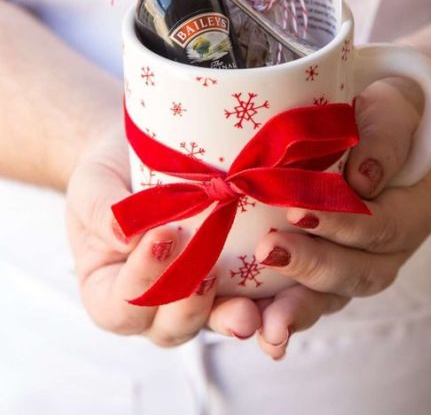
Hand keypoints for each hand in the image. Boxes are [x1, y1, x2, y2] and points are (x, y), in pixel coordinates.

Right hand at [66, 123, 261, 346]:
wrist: (139, 158)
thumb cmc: (109, 176)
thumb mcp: (92, 185)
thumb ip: (102, 210)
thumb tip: (124, 235)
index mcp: (109, 294)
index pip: (123, 305)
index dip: (144, 277)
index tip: (164, 234)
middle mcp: (151, 307)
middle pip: (170, 327)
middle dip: (190, 305)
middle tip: (207, 271)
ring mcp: (191, 297)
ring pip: (211, 322)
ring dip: (231, 315)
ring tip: (248, 306)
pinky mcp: (229, 281)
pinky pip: (247, 297)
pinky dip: (266, 299)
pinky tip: (282, 283)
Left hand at [252, 81, 430, 359]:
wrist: (366, 132)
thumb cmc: (376, 119)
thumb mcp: (388, 114)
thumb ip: (384, 141)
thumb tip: (363, 179)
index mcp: (409, 214)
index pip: (380, 226)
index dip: (341, 223)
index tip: (297, 209)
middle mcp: (385, 254)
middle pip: (356, 275)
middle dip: (310, 266)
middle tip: (268, 250)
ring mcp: (352, 270)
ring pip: (329, 300)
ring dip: (293, 309)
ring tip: (260, 319)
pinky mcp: (320, 277)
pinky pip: (303, 304)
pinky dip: (277, 317)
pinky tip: (250, 327)